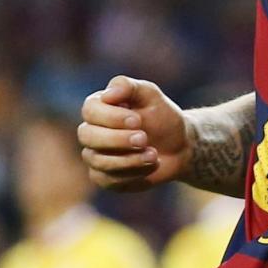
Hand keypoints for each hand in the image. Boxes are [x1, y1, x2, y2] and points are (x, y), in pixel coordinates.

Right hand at [78, 76, 189, 191]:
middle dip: (117, 139)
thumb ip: (130, 87)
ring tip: (153, 154)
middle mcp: (91, 132)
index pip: (90, 110)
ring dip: (129, 159)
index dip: (111, 117)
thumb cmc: (162, 117)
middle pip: (87, 136)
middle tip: (144, 138)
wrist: (179, 144)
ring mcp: (95, 156)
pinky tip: (151, 165)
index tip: (137, 120)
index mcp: (99, 108)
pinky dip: (133, 174)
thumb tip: (108, 93)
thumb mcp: (151, 96)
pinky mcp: (105, 177)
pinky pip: (109, 180)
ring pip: (98, 161)